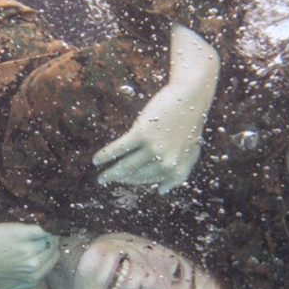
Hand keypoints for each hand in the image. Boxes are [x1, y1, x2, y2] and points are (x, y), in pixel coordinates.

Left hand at [0, 223, 59, 288]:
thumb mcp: (10, 283)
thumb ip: (28, 278)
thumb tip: (39, 268)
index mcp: (34, 277)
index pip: (55, 258)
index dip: (51, 248)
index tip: (46, 241)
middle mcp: (35, 265)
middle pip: (54, 246)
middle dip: (50, 238)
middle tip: (41, 230)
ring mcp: (30, 250)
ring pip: (50, 235)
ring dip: (46, 228)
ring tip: (40, 221)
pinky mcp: (23, 234)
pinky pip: (44, 226)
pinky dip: (45, 220)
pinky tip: (41, 216)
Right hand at [92, 24, 219, 194]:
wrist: (191, 97)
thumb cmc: (190, 123)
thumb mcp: (191, 152)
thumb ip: (179, 173)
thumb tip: (161, 191)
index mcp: (176, 170)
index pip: (148, 180)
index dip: (132, 181)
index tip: (122, 180)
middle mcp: (165, 163)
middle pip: (135, 175)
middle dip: (118, 179)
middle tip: (104, 180)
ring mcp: (153, 148)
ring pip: (125, 166)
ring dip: (109, 173)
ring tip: (100, 176)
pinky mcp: (142, 134)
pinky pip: (119, 149)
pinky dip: (105, 155)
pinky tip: (97, 160)